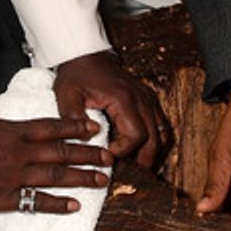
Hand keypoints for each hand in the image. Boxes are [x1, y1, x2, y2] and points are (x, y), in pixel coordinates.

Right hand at [0, 113, 113, 213]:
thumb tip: (5, 122)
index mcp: (15, 132)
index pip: (53, 127)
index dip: (76, 127)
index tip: (95, 128)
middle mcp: (21, 152)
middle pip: (62, 152)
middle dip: (89, 154)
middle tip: (110, 156)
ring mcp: (15, 175)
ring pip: (56, 175)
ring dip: (82, 178)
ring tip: (102, 181)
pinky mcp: (5, 196)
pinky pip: (36, 200)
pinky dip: (57, 203)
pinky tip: (75, 206)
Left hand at [54, 50, 167, 168]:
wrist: (86, 55)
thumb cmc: (77, 74)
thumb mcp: (67, 94)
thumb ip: (73, 117)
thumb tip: (84, 141)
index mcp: (124, 99)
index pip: (136, 135)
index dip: (125, 151)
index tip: (109, 156)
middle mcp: (142, 99)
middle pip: (156, 139)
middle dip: (144, 161)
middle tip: (130, 175)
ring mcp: (148, 98)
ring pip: (164, 133)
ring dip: (155, 153)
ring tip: (141, 169)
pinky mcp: (148, 99)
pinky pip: (162, 125)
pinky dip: (157, 141)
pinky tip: (145, 153)